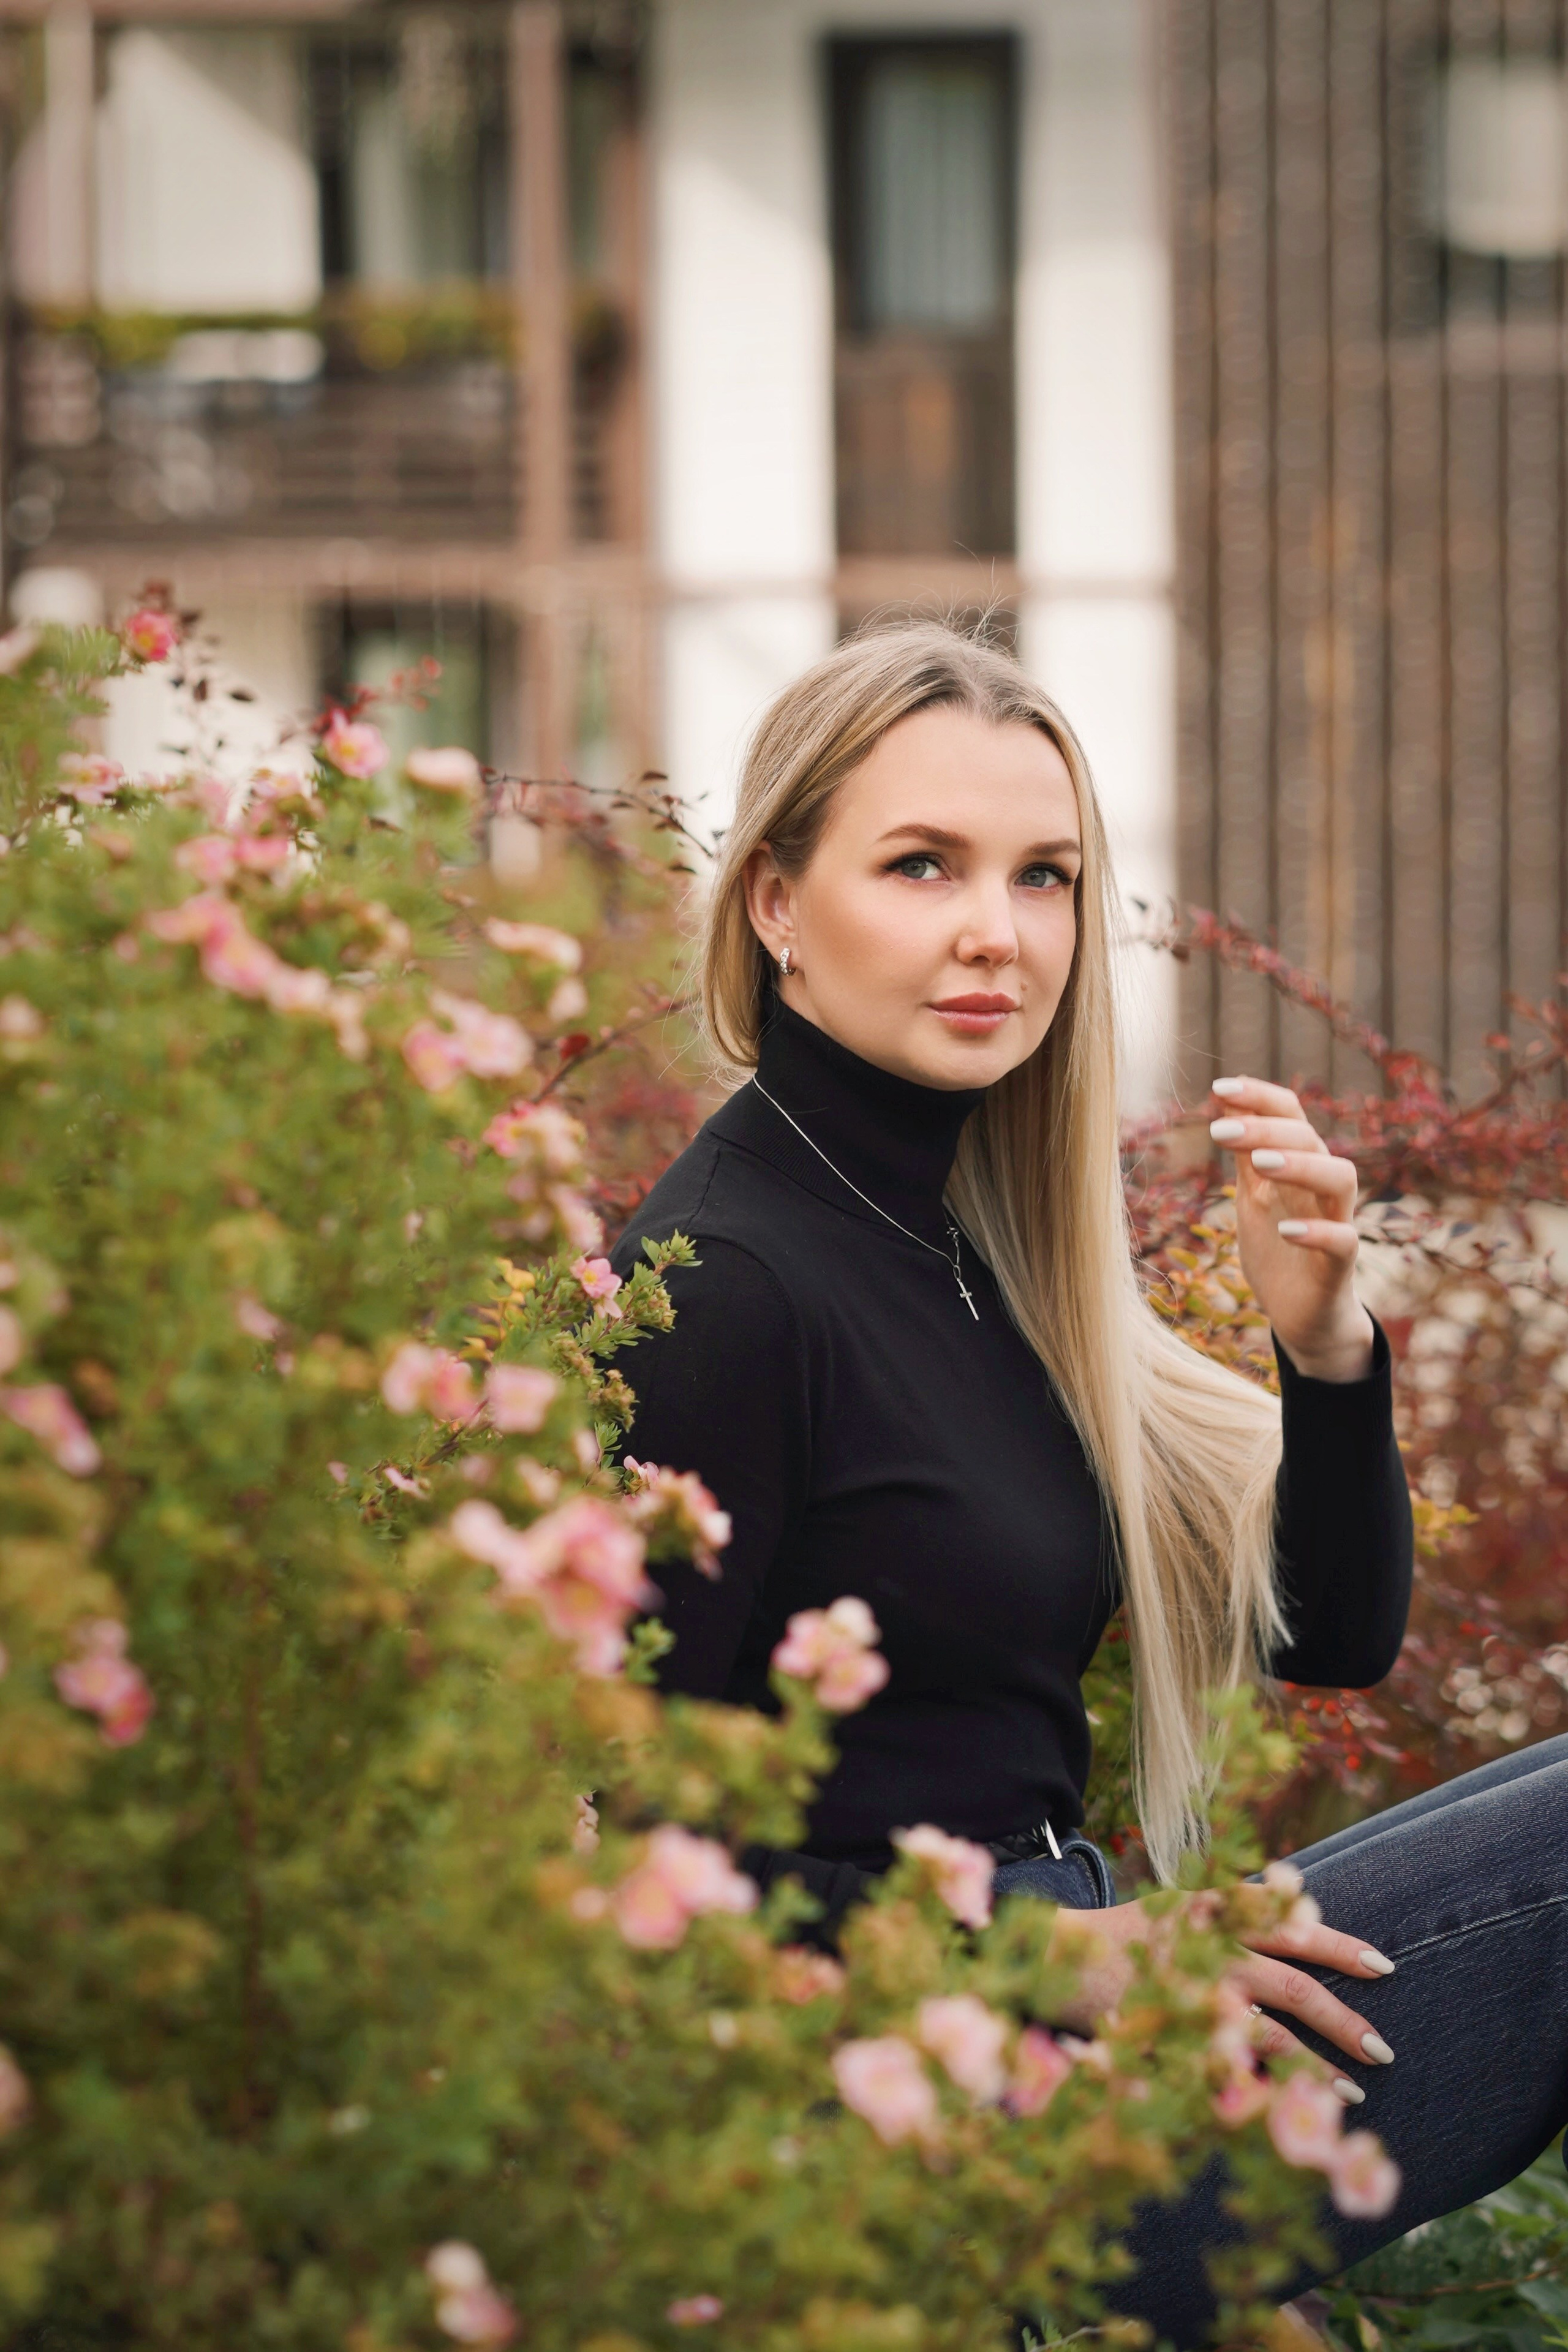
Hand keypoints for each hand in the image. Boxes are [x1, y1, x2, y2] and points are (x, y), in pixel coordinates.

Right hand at [1047, 1893, 1395, 2090]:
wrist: (1055, 1954)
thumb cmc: (1129, 1935)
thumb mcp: (1181, 1908)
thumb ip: (1233, 1914)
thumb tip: (1304, 1916)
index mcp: (1213, 1913)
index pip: (1290, 1925)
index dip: (1338, 1944)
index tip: (1384, 1965)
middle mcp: (1208, 1951)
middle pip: (1291, 1985)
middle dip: (1342, 2019)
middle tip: (1382, 2048)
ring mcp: (1191, 1996)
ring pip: (1269, 2035)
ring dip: (1315, 2066)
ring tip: (1352, 2090)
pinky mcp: (1173, 2035)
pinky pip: (1229, 2068)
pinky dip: (1264, 2090)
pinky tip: (1290, 2110)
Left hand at [1207, 1075, 1373, 1382]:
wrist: (1301, 1315)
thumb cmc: (1278, 1247)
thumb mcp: (1253, 1194)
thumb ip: (1245, 1151)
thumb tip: (1226, 1100)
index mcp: (1299, 1164)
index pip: (1290, 1114)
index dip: (1259, 1096)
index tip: (1218, 1089)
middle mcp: (1321, 1187)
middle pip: (1310, 1138)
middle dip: (1266, 1128)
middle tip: (1220, 1131)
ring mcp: (1336, 1223)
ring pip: (1340, 1179)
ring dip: (1300, 1165)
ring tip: (1259, 1163)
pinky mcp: (1339, 1266)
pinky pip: (1344, 1241)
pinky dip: (1318, 1232)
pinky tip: (1285, 1229)